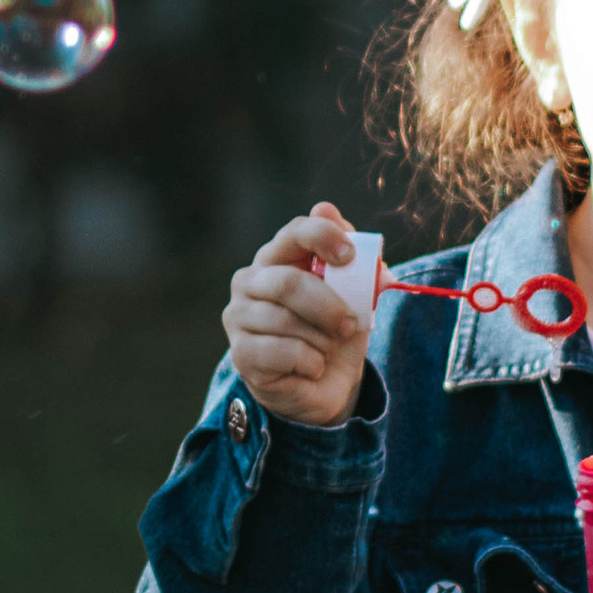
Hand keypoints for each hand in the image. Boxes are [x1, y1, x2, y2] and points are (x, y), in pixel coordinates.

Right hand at [225, 201, 368, 428]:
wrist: (326, 384)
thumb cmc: (335, 330)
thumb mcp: (354, 294)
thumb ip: (346, 255)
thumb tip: (324, 208)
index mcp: (276, 257)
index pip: (293, 233)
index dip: (322, 237)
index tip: (349, 256)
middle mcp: (248, 281)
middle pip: (287, 283)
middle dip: (328, 306)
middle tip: (351, 325)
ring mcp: (238, 317)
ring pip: (286, 321)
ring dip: (323, 340)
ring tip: (328, 348)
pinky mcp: (241, 353)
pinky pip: (284, 352)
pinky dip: (312, 362)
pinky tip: (312, 367)